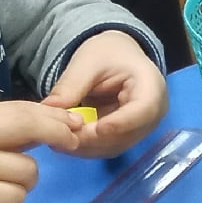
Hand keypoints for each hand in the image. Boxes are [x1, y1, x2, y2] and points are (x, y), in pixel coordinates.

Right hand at [0, 100, 81, 202]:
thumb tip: (49, 124)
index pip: (18, 109)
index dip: (51, 114)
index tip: (73, 121)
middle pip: (28, 126)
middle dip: (57, 133)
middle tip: (71, 142)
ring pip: (28, 170)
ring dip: (24, 183)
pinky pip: (18, 197)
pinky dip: (11, 202)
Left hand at [46, 30, 167, 154]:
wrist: (117, 58)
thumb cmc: (109, 54)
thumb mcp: (88, 61)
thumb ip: (71, 84)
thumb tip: (49, 107)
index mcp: (151, 88)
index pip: (142, 111)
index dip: (120, 123)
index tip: (95, 128)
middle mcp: (152, 115)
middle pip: (126, 135)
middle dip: (91, 138)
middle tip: (60, 134)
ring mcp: (139, 129)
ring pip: (113, 146)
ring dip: (84, 146)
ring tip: (57, 137)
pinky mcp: (125, 138)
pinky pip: (106, 148)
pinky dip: (84, 146)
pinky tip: (65, 139)